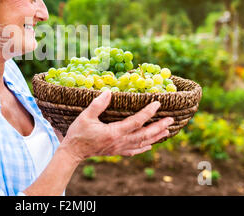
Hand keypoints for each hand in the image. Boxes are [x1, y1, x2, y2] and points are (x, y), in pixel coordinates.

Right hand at [59, 90, 173, 162]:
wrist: (73, 151)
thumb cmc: (78, 133)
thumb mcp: (86, 116)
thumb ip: (98, 104)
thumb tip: (109, 91)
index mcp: (114, 132)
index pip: (136, 121)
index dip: (148, 112)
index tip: (157, 103)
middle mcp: (120, 141)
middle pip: (144, 134)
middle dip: (158, 127)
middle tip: (170, 119)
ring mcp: (119, 148)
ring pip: (142, 143)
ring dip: (155, 137)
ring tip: (167, 130)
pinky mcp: (116, 151)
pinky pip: (134, 151)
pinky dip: (144, 148)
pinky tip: (150, 145)